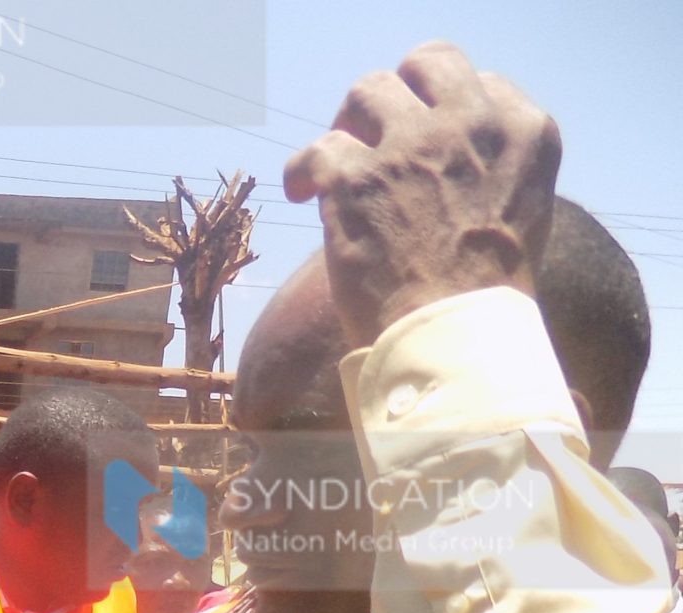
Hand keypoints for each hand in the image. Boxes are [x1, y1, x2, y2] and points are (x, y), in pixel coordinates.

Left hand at [285, 42, 560, 343]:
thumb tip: (451, 162)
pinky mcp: (356, 176)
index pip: (482, 83)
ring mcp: (411, 145)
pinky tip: (302, 194)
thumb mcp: (521, 212)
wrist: (449, 334)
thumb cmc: (483, 293)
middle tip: (375, 132)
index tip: (428, 139)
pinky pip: (317, 148)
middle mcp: (471, 125)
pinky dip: (301, 171)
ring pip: (367, 92)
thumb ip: (493, 169)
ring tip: (339, 165)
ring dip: (348, 124)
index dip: (446, 109)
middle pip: (427, 64)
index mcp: (525, 133)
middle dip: (398, 92)